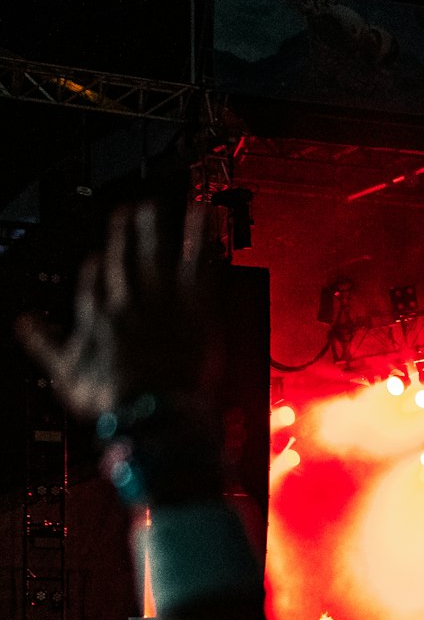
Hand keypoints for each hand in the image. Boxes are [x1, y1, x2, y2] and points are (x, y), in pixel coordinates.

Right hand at [17, 201, 209, 423]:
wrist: (153, 411)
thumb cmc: (112, 400)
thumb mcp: (66, 375)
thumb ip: (44, 344)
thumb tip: (24, 324)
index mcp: (96, 316)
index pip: (92, 281)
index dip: (95, 268)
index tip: (96, 257)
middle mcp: (126, 300)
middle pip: (123, 258)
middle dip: (123, 234)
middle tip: (127, 212)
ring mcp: (160, 300)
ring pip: (155, 254)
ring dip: (154, 228)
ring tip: (154, 208)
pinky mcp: (193, 306)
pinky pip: (198, 264)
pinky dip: (202, 239)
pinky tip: (204, 217)